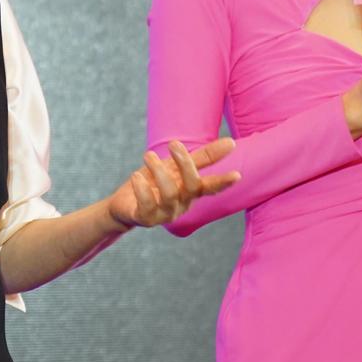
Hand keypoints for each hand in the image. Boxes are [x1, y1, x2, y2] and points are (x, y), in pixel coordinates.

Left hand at [105, 138, 239, 228]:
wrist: (123, 204)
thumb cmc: (153, 183)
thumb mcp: (175, 166)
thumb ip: (202, 157)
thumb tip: (232, 143)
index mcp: (190, 191)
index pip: (210, 187)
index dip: (223, 182)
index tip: (237, 174)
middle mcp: (182, 204)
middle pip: (192, 186)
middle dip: (185, 164)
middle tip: (174, 143)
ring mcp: (165, 213)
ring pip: (170, 194)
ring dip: (159, 171)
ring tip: (148, 155)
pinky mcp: (146, 218)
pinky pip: (148, 205)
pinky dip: (142, 188)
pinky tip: (136, 176)